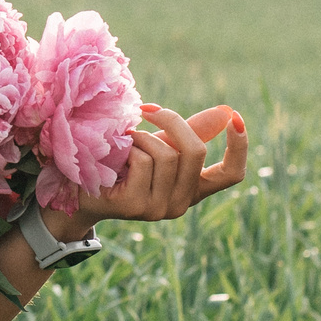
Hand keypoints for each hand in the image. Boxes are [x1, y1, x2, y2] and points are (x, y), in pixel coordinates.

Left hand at [78, 105, 249, 223]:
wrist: (80, 191)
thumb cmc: (123, 164)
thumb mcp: (160, 145)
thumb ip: (192, 132)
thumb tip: (226, 112)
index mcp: (193, 189)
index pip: (232, 174)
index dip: (240, 146)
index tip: (236, 117)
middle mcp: (181, 204)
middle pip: (196, 152)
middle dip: (173, 121)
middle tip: (149, 110)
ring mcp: (160, 209)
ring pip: (167, 155)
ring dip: (142, 136)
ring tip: (125, 140)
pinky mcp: (138, 207)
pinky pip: (144, 162)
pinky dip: (129, 148)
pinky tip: (115, 157)